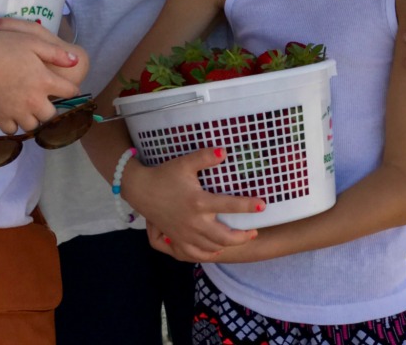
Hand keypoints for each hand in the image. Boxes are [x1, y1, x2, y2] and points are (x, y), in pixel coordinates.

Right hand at [0, 17, 87, 129]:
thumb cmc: (2, 45)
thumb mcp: (32, 41)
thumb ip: (56, 53)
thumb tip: (75, 62)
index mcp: (45, 80)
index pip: (69, 92)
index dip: (70, 89)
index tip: (68, 89)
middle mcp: (34, 100)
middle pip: (50, 115)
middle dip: (49, 108)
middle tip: (44, 101)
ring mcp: (16, 111)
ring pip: (32, 125)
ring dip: (32, 118)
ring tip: (28, 109)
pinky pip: (12, 129)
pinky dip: (13, 124)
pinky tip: (12, 115)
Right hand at [123, 147, 261, 261]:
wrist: (142, 190)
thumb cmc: (165, 175)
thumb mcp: (185, 163)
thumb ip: (204, 157)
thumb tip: (224, 151)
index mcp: (199, 202)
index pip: (229, 206)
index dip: (248, 206)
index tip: (263, 205)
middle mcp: (195, 222)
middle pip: (225, 236)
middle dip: (243, 236)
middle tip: (253, 231)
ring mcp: (186, 234)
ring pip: (213, 248)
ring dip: (229, 245)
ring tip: (239, 238)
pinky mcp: (178, 240)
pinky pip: (196, 254)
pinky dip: (209, 254)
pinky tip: (217, 250)